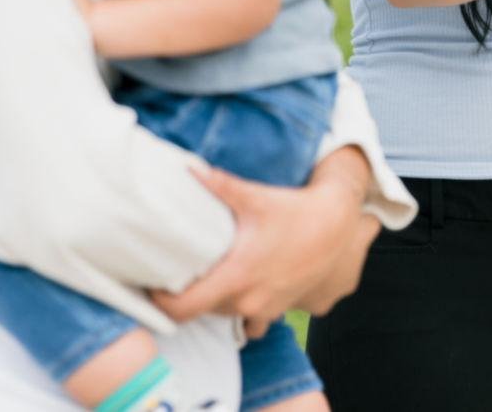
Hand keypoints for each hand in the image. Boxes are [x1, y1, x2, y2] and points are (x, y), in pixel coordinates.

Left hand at [153, 149, 381, 337]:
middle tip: (181, 273)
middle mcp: (248, 300)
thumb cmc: (296, 210)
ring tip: (215, 278)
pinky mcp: (281, 309)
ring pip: (227, 316)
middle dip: (190, 295)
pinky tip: (245, 289)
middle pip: (202, 311)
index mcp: (237, 275)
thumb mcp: (256, 197)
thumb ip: (220, 185)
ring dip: (219, 302)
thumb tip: (190, 169)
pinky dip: (245, 310)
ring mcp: (266, 309)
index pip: (183, 308)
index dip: (161, 302)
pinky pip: (254, 322)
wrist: (337, 223)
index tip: (153, 287)